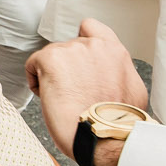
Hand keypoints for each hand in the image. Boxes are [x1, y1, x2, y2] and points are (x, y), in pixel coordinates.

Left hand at [27, 18, 148, 163]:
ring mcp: (72, 49)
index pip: (90, 28)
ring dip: (52, 76)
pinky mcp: (51, 58)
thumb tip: (112, 78)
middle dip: (67, 68)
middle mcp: (94, 45)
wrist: (101, 137)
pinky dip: (36, 81)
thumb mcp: (132, 92)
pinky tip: (48, 98)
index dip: (80, 43)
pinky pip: (33, 64)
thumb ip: (119, 74)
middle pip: (68, 49)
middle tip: (73, 94)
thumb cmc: (115, 123)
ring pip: (51, 57)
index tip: (77, 62)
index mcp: (115, 52)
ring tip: (63, 101)